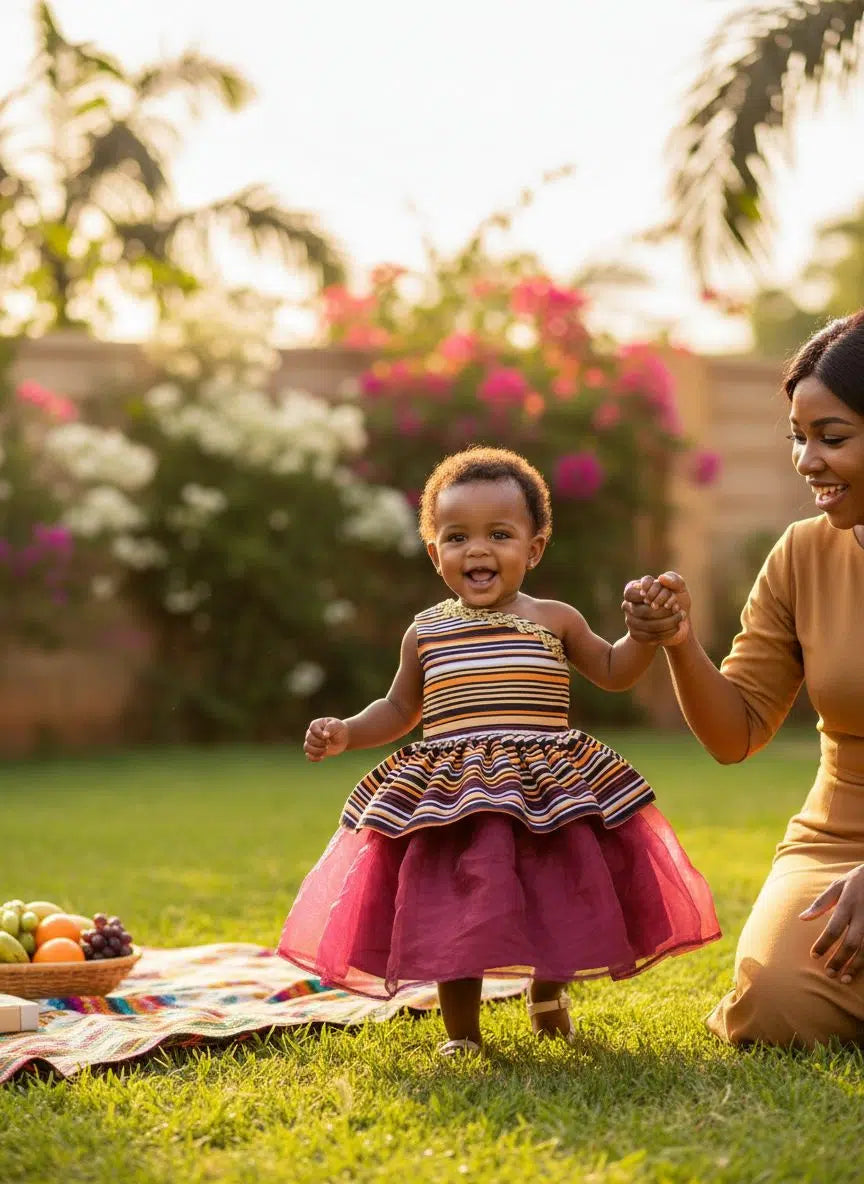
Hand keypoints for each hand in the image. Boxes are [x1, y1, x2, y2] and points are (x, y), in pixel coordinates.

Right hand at [304, 716, 348, 761]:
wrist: (342, 738)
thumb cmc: (338, 729)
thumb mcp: (336, 724)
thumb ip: (330, 727)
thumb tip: (324, 735)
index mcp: (316, 724)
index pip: (312, 728)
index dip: (318, 733)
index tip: (328, 736)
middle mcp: (311, 733)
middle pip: (309, 739)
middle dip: (319, 742)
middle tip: (329, 743)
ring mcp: (312, 743)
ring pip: (306, 747)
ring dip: (316, 750)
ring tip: (326, 750)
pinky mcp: (314, 751)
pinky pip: (309, 756)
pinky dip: (314, 758)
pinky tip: (322, 757)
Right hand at [622, 572, 690, 646]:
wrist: (679, 621)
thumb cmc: (678, 599)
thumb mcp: (679, 587)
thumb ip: (673, 579)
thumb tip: (661, 578)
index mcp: (633, 589)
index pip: (631, 592)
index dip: (649, 594)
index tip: (664, 595)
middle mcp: (628, 604)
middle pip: (640, 610)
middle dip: (662, 610)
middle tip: (676, 608)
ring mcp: (630, 620)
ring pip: (646, 624)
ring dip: (667, 621)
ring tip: (680, 616)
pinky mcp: (636, 635)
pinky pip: (649, 636)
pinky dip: (666, 632)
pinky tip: (676, 627)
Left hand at [801, 865, 863, 982]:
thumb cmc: (857, 880)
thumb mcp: (838, 885)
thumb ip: (821, 903)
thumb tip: (802, 918)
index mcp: (848, 904)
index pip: (834, 928)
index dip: (824, 944)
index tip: (814, 956)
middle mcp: (863, 915)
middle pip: (851, 943)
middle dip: (839, 960)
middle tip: (829, 974)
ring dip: (855, 966)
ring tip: (844, 979)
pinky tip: (860, 971)